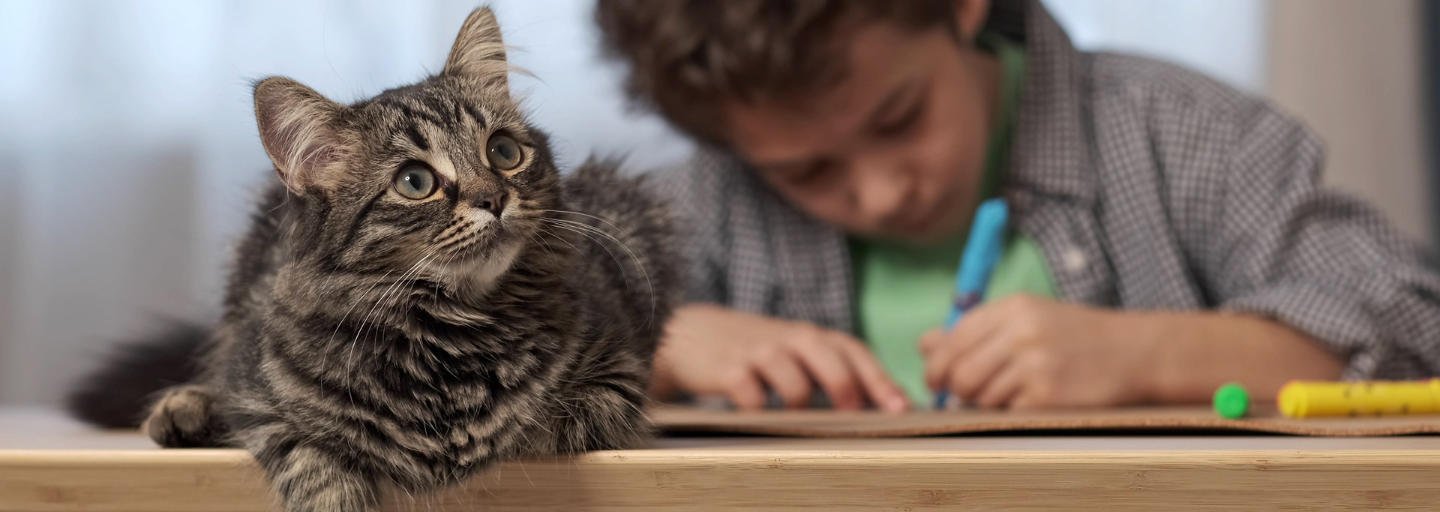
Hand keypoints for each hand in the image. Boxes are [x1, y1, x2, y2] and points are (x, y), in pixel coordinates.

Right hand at [653, 304, 908, 411]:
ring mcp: (758, 352)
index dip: (880, 379)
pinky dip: (759, 409)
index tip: (900, 407)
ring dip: (800, 403)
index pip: (854, 351)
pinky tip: (755, 410)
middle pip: (828, 357)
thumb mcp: (795, 352)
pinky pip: (751, 396)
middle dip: (846, 388)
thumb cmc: (758, 352)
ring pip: (793, 382)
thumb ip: (834, 370)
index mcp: (812, 336)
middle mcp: (789, 339)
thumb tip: (885, 406)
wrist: (692, 335)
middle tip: (855, 415)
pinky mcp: (727, 369)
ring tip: (793, 414)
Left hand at [919, 295, 1157, 408]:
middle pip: (961, 372)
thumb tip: (924, 344)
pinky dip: (1012, 413)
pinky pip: (1007, 414)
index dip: (936, 363)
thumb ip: (976, 329)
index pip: (955, 337)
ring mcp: (1036, 366)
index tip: (934, 380)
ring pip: (981, 397)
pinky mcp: (1049, 397)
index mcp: (1013, 308)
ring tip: (1011, 393)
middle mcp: (1022, 333)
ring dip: (987, 403)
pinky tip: (1031, 402)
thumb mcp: (1027, 318)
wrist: (1134, 352)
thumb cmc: (1074, 336)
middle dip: (957, 390)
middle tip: (965, 396)